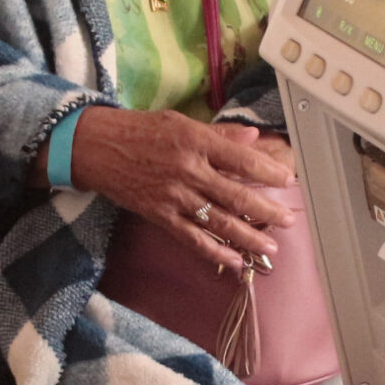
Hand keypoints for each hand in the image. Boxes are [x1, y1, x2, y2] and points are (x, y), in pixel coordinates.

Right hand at [71, 107, 293, 268]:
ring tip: (271, 246)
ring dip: (249, 237)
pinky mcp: (160, 216)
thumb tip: (253, 138)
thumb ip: (219, 134)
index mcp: (196, 142)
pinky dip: (215, 253)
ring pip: (220, 222)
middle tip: (288, 220)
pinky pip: (192, 239)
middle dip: (267, 211)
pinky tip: (234, 262)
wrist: (96, 148)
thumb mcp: (181, 122)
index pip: (242, 161)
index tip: (288, 180)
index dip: (268, 172)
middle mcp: (188, 170)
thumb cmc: (138, 130)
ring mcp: (174, 197)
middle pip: (237, 196)